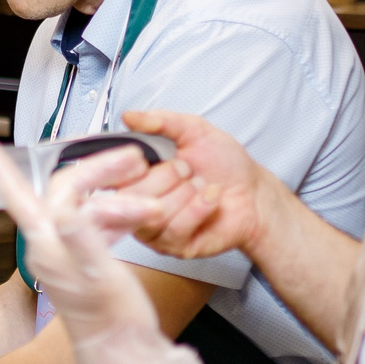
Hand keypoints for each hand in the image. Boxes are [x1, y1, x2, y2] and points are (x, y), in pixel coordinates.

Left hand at [0, 130, 207, 363]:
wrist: (123, 354)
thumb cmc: (111, 320)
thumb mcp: (101, 275)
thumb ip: (84, 241)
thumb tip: (69, 211)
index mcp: (46, 242)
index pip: (14, 191)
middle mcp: (50, 244)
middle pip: (66, 189)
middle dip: (100, 169)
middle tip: (132, 158)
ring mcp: (66, 253)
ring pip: (87, 205)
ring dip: (117, 194)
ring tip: (148, 190)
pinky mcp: (85, 261)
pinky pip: (99, 224)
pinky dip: (120, 214)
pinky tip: (140, 215)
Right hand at [118, 109, 287, 262]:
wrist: (254, 193)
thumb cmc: (225, 165)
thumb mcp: (194, 131)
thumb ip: (160, 121)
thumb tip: (129, 116)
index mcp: (137, 177)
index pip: (110, 176)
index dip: (129, 167)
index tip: (148, 158)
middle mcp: (140, 205)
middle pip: (129, 197)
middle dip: (167, 176)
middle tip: (187, 169)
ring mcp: (155, 229)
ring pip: (153, 213)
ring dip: (185, 193)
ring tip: (200, 185)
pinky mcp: (174, 247)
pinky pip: (175, 229)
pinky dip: (199, 208)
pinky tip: (210, 199)